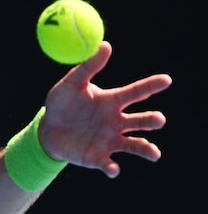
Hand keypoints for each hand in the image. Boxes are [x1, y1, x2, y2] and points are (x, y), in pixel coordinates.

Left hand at [38, 41, 171, 177]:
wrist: (47, 131)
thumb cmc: (61, 105)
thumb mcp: (71, 84)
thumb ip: (87, 68)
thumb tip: (105, 44)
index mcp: (113, 101)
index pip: (137, 92)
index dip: (152, 86)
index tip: (166, 80)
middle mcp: (117, 121)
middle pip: (141, 120)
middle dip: (152, 120)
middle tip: (158, 120)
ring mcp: (110, 140)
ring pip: (135, 144)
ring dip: (146, 148)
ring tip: (154, 153)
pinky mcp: (98, 157)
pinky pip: (109, 164)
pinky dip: (113, 168)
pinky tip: (113, 169)